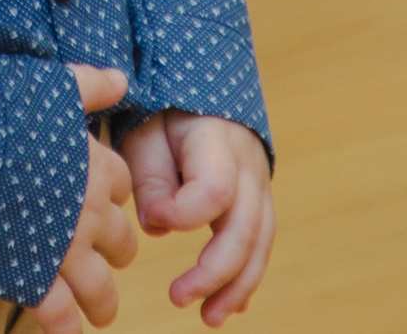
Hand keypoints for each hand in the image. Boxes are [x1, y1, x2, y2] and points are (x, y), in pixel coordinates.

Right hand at [34, 65, 137, 333]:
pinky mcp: (30, 276)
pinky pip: (59, 313)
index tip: (103, 199)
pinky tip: (65, 330)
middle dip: (116, 250)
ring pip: (101, 287)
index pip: (123, 186)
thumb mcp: (46, 87)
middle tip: (106, 257)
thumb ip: (87, 86)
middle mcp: (87, 211)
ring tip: (101, 312)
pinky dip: (65, 325)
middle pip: (121, 240)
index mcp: (94, 165)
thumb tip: (121, 78)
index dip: (112, 192)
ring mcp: (61, 248)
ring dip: (103, 302)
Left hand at [119, 112, 273, 326]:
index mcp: (216, 141)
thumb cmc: (165, 114)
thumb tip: (158, 226)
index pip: (215, 189)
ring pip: (260, 243)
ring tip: (209, 317)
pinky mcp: (258, 203)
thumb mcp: (146, 130)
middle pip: (246, 227)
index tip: (155, 217)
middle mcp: (248, 166)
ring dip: (236, 286)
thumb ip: (150, 176)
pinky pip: (260, 244)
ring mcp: (259, 186)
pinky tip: (229, 307)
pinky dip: (245, 278)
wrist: (202, 96)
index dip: (184, 213)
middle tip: (178, 297)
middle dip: (215, 271)